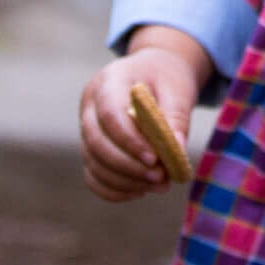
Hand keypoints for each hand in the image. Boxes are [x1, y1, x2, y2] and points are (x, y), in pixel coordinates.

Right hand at [78, 26, 210, 201]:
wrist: (156, 72)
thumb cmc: (167, 78)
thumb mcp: (178, 90)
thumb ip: (176, 119)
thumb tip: (176, 154)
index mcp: (109, 80)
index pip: (109, 114)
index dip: (129, 140)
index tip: (155, 160)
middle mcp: (90, 104)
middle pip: (97, 141)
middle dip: (128, 166)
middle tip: (160, 178)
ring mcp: (86, 126)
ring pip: (93, 162)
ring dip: (124, 181)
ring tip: (158, 185)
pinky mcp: (90, 147)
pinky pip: (92, 175)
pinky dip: (112, 189)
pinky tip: (139, 192)